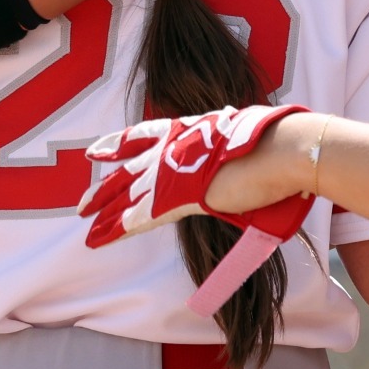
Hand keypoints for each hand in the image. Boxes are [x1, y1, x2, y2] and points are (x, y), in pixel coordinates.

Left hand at [81, 104, 312, 247]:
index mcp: (191, 130)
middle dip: (105, 187)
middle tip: (83, 202)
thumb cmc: (280, 151)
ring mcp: (174, 169)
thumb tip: (249, 180)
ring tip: (85, 224)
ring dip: (105, 211)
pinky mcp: (179, 196)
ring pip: (128, 194)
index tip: (97, 151)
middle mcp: (175, 146)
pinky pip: (139, 216)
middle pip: (128, 169)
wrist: (286, 151)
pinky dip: (118, 229)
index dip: (118, 143)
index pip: (143, 135)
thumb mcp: (250, 156)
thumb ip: (238, 170)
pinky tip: (99, 238)